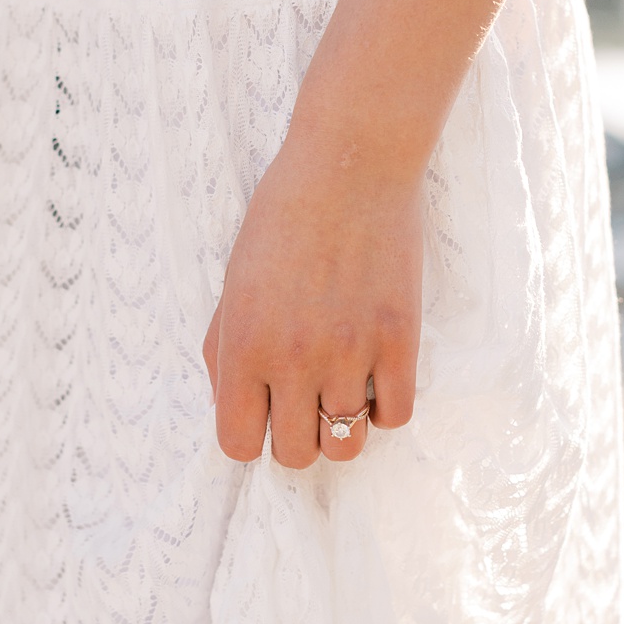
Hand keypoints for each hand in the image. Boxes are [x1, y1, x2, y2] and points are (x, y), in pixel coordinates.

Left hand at [203, 140, 421, 467]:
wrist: (349, 168)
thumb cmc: (281, 221)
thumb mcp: (232, 285)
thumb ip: (223, 351)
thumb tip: (228, 407)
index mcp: (242, 346)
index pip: (238, 443)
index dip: (250, 437)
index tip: (262, 415)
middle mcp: (292, 360)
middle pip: (295, 455)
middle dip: (296, 437)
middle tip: (303, 403)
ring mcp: (350, 354)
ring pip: (347, 446)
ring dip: (341, 427)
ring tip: (340, 391)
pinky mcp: (400, 342)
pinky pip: (396, 416)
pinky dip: (385, 409)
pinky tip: (374, 377)